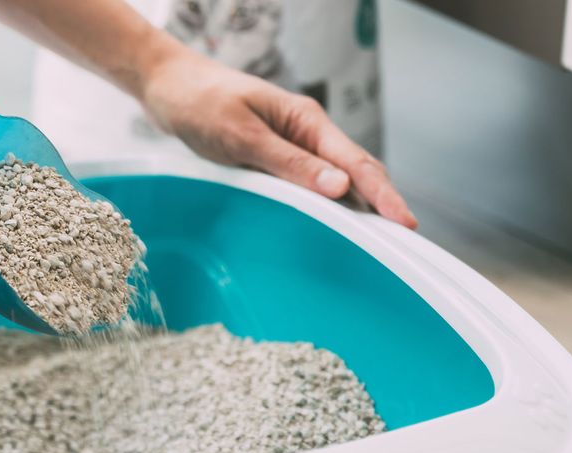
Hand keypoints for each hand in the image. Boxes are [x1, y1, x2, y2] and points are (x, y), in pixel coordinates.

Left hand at [140, 47, 416, 228]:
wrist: (168, 89)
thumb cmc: (201, 104)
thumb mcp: (242, 135)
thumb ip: (289, 162)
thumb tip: (339, 187)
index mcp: (306, 121)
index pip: (356, 161)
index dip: (383, 194)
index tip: (403, 222)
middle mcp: (306, 134)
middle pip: (355, 173)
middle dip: (381, 205)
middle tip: (403, 243)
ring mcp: (291, 148)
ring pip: (333, 183)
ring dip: (355, 210)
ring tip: (378, 244)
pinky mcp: (273, 161)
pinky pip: (307, 187)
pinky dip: (324, 207)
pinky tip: (332, 229)